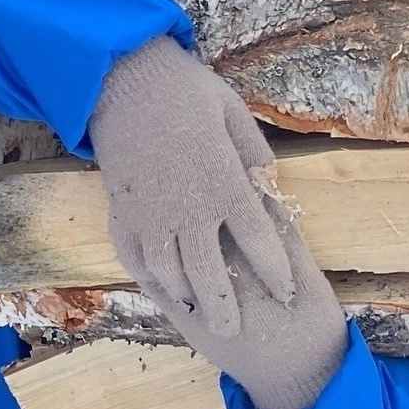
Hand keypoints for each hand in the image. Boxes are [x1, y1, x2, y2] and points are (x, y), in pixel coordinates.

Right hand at [89, 37, 346, 408]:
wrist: (123, 76)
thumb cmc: (186, 90)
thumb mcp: (234, 114)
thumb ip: (255, 157)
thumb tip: (271, 190)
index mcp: (224, 184)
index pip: (259, 242)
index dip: (275, 274)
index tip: (286, 295)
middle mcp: (188, 208)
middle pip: (210, 274)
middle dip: (225, 307)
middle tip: (234, 332)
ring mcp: (151, 212)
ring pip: (169, 273)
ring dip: (185, 297)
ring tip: (197, 311)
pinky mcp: (122, 208)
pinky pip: (134, 255)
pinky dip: (147, 277)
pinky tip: (159, 286)